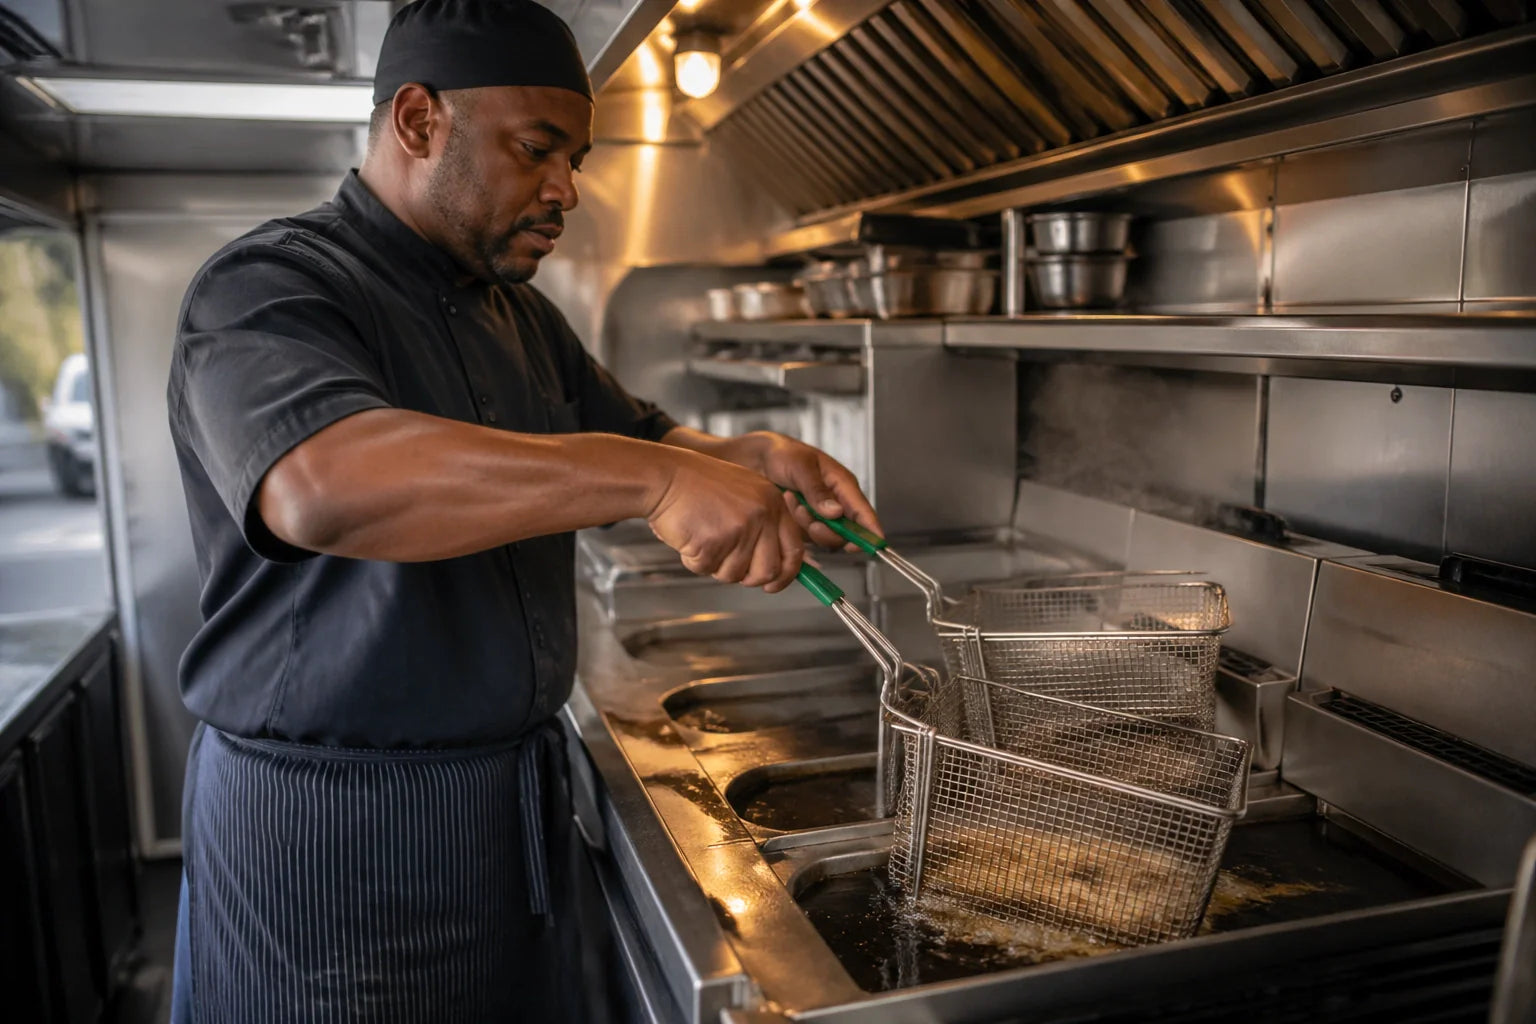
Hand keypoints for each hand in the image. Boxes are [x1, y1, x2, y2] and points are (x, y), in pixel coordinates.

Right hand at [643, 447, 804, 592]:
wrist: (665, 475)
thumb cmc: (698, 487)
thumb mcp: (744, 494)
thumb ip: (764, 525)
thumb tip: (775, 569)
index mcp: (773, 502)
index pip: (794, 549)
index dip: (786, 574)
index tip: (773, 586)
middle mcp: (761, 515)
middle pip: (768, 571)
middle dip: (748, 577)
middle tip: (727, 565)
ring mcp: (739, 528)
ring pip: (734, 574)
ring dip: (715, 565)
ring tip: (702, 537)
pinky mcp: (713, 541)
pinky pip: (705, 569)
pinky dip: (692, 560)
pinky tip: (687, 536)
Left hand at [726, 432, 883, 550]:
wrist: (754, 459)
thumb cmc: (781, 453)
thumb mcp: (800, 466)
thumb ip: (817, 490)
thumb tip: (836, 513)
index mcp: (843, 485)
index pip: (864, 513)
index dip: (871, 532)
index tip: (873, 547)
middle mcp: (836, 503)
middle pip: (846, 533)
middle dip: (825, 529)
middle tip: (804, 513)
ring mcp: (820, 515)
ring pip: (825, 537)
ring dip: (807, 525)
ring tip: (791, 502)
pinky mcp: (804, 523)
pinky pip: (807, 537)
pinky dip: (796, 526)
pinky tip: (787, 507)